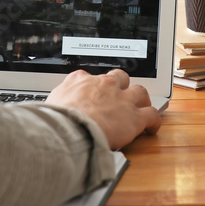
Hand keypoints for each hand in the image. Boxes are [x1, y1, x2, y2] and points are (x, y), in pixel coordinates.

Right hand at [46, 69, 161, 148]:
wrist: (70, 128)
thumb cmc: (56, 119)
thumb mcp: (51, 102)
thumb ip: (58, 100)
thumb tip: (54, 107)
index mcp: (82, 80)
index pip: (92, 77)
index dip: (96, 87)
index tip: (95, 94)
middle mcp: (104, 85)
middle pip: (120, 78)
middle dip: (122, 86)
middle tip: (121, 97)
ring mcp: (121, 99)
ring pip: (140, 92)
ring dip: (141, 100)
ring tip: (141, 109)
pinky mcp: (134, 117)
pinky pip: (152, 115)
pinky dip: (154, 121)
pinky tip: (151, 128)